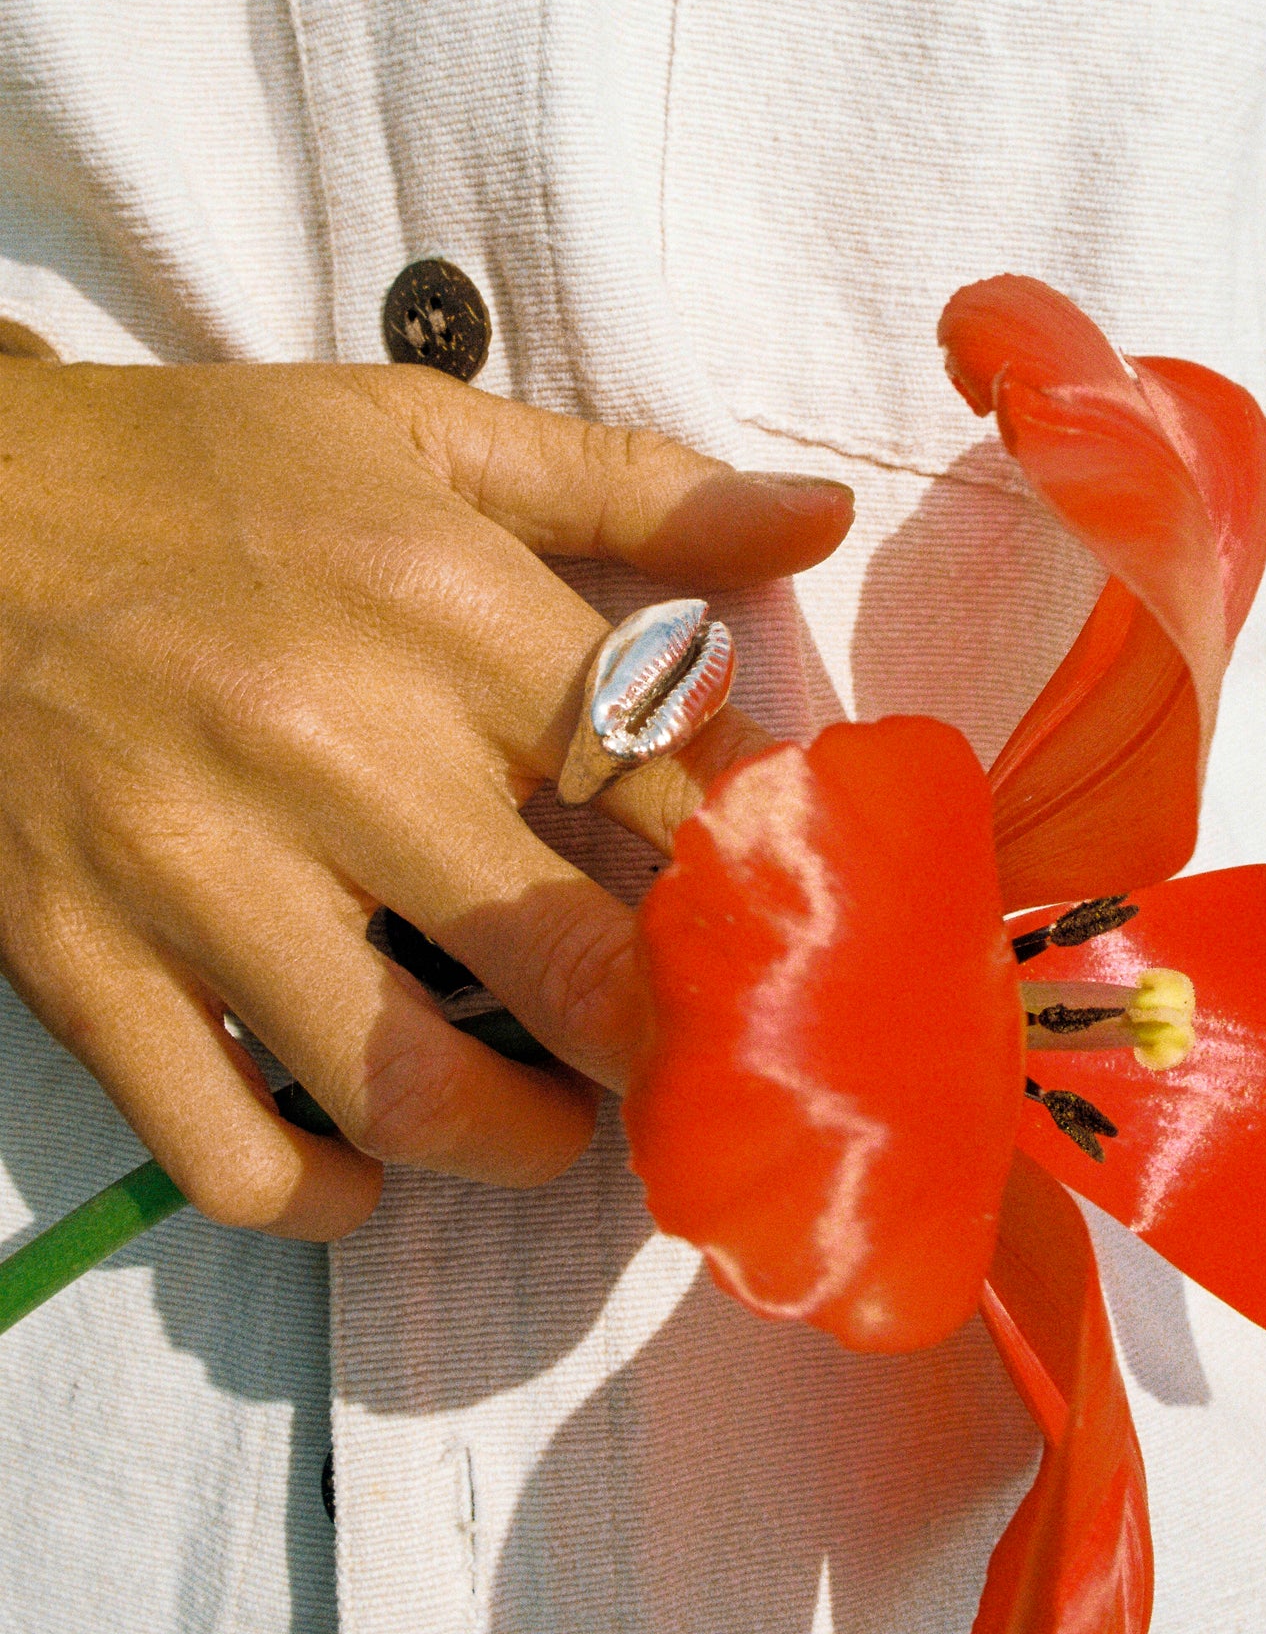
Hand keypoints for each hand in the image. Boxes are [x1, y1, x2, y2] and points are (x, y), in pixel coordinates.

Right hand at [0, 360, 851, 1238]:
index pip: (669, 779)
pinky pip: (226, 1155)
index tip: (782, 913)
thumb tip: (814, 518)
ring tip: (555, 1117)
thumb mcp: (424, 436)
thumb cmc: (206, 475)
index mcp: (439, 608)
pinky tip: (370, 1161)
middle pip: (574, 963)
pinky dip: (323, 1197)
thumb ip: (633, 487)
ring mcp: (194, 872)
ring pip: (411, 1094)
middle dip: (672, 1041)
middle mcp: (328, 746)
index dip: (758, 871)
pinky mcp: (82, 962)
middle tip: (696, 1052)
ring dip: (526, 1145)